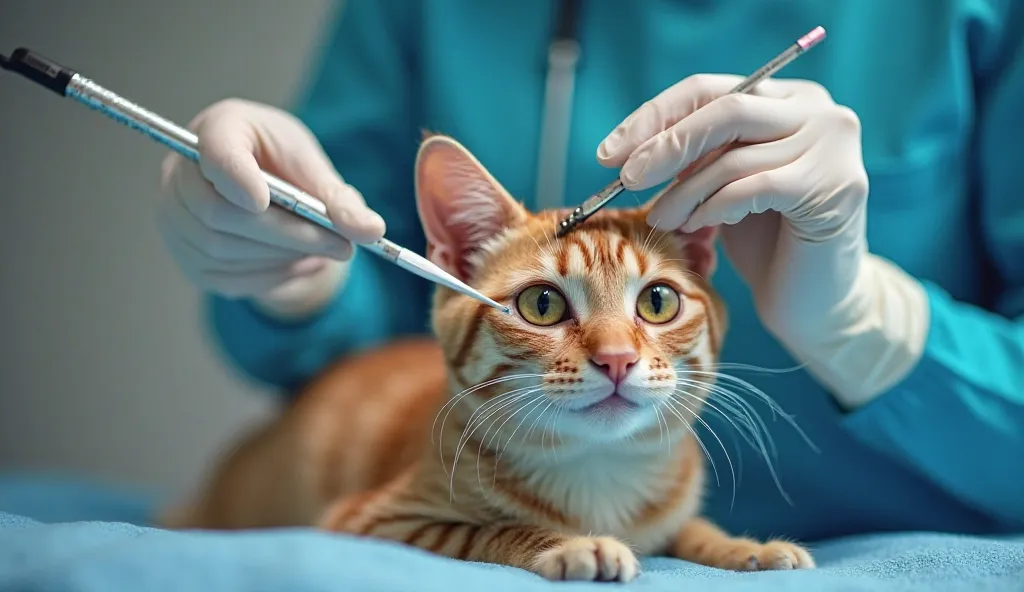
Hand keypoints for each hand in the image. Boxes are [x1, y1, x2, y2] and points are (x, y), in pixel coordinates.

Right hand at [157, 99, 385, 318]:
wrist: (262, 188)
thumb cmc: (285, 165)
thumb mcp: (313, 168)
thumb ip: (338, 199)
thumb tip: (373, 232)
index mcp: (219, 129)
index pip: (214, 150)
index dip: (234, 177)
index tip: (262, 201)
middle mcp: (180, 172)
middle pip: (220, 214)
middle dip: (287, 234)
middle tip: (342, 246)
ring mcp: (174, 217)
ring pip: (224, 250)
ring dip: (283, 257)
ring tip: (324, 251)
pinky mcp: (187, 256)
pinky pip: (226, 277)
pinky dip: (271, 276)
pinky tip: (300, 262)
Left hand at [597, 74, 927, 406]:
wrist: (817, 299)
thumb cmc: (766, 241)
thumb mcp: (724, 184)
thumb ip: (697, 154)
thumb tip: (630, 145)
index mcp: (789, 98)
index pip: (709, 90)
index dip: (654, 117)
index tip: (610, 152)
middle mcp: (819, 111)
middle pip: (723, 109)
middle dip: (665, 145)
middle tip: (628, 179)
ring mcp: (832, 146)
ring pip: (733, 156)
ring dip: (684, 191)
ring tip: (662, 219)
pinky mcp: (835, 186)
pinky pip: (752, 187)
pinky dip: (714, 207)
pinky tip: (697, 227)